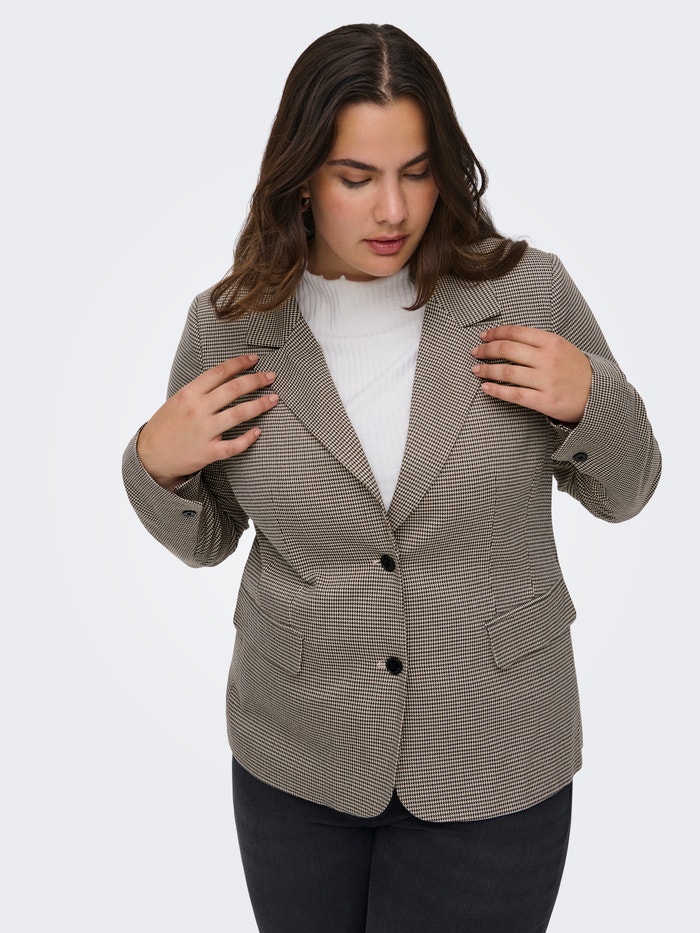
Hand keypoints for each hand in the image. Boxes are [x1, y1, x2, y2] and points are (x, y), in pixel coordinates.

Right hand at [137, 354, 278, 489]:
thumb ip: (199, 390)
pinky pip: (234, 445)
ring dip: (260, 405)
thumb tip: (225, 377)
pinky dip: (248, 438)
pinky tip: (258, 431)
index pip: (219, 372)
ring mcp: (204, 431)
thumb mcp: (178, 401)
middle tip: (271, 376)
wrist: (149, 456)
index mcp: (189, 394)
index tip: (255, 359)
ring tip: (274, 398)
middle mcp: (197, 410)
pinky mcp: (208, 452)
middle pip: (233, 389)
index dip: (240, 363)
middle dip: (256, 380)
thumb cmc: (166, 426)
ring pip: (239, 414)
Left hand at [470, 325, 591, 423]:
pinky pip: (514, 394)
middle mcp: (548, 359)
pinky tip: (485, 387)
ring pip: (507, 372)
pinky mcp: (544, 401)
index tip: (483, 336)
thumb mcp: (562, 347)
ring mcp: (546, 381)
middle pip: (507, 350)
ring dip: (487, 370)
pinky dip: (496, 390)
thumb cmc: (575, 370)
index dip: (495, 333)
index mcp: (552, 342)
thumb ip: (538, 341)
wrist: (598, 395)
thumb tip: (507, 337)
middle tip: (475, 352)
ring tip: (475, 370)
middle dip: (486, 350)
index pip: (516, 332)